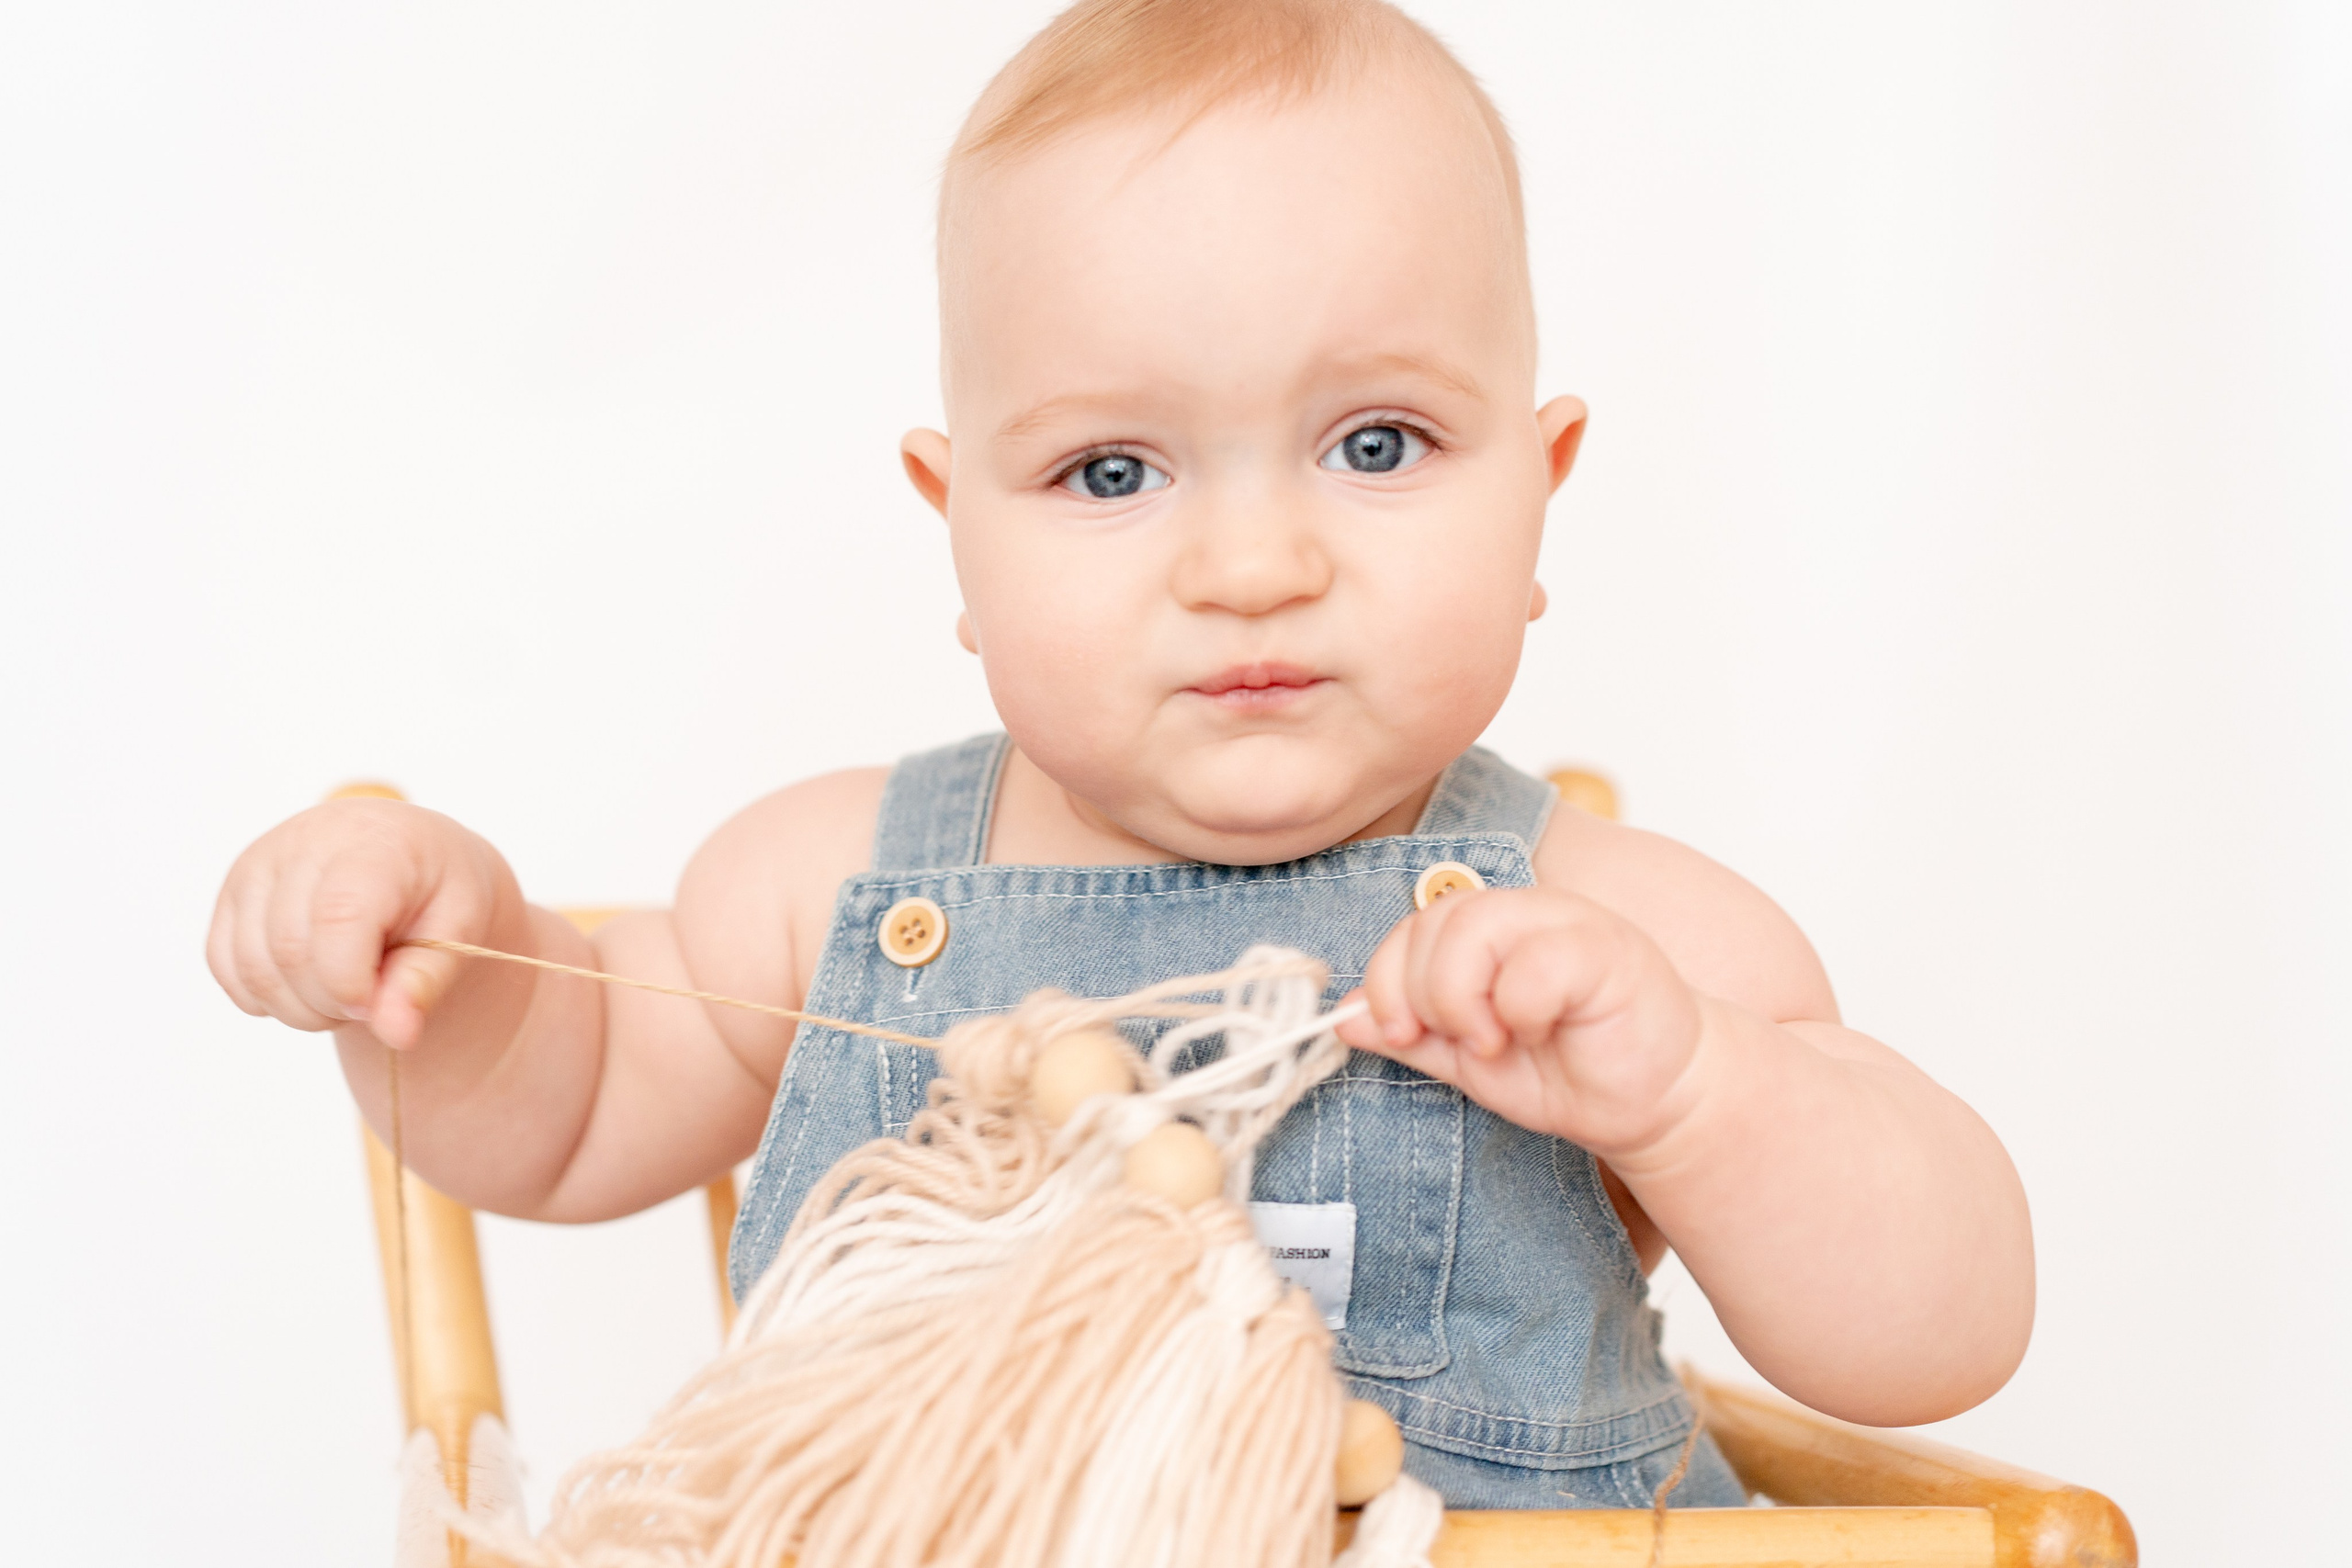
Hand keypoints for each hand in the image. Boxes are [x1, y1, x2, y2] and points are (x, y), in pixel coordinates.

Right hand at [206, 799, 515, 1049]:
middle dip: (333, 1003)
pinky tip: (311, 982)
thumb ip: (426, 980)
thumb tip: (396, 1035)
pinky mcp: (232, 894)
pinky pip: (227, 968)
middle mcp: (302, 843)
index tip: (382, 1002)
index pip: (337, 918)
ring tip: (347, 988)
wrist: (406, 851)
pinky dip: (267, 996)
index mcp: (371, 843)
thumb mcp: (460, 925)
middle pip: (291, 952)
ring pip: (253, 968)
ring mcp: (257, 866)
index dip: (353, 982)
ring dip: (300, 1007)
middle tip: (374, 996)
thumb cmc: (436, 886)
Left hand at [1333, 886, 1709, 1160]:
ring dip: (1463, 997)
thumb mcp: (1473, 1062)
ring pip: (1474, 924)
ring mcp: (1567, 923)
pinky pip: (1534, 962)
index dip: (1385, 980)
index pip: (1409, 926)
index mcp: (1489, 932)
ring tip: (1495, 1042)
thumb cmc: (1571, 1072)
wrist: (1660, 1101)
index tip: (1400, 1034)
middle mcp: (1525, 914)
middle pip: (1434, 919)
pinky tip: (1538, 1033)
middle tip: (1459, 1042)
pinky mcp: (1607, 949)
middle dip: (1421, 993)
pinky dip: (1519, 1007)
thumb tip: (1343, 1018)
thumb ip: (1414, 1035)